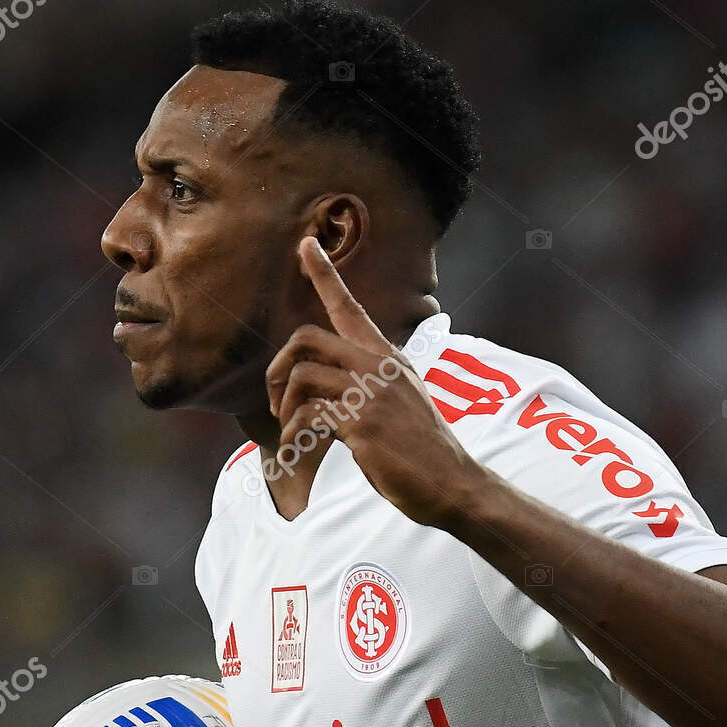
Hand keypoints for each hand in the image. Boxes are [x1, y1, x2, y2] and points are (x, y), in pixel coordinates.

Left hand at [266, 237, 484, 528]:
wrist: (451, 482)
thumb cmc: (420, 449)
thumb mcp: (401, 402)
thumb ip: (370, 384)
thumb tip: (328, 385)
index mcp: (387, 357)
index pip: (351, 307)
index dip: (325, 274)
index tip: (305, 244)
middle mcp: (380, 366)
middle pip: (308, 337)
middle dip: (278, 367)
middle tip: (275, 400)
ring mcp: (372, 392)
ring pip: (303, 375)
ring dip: (283, 405)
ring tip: (288, 429)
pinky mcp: (363, 423)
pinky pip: (308, 414)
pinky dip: (293, 433)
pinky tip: (295, 450)